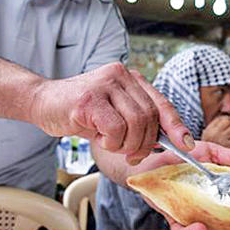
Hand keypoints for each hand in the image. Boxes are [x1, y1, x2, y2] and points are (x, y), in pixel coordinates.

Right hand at [30, 63, 192, 163]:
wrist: (42, 102)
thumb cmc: (78, 111)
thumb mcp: (113, 113)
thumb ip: (136, 120)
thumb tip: (166, 140)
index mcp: (129, 78)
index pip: (161, 102)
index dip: (176, 125)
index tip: (186, 144)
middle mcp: (119, 75)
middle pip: (149, 117)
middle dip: (144, 143)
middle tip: (132, 154)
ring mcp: (104, 84)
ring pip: (135, 123)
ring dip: (125, 144)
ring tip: (111, 144)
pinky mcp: (89, 98)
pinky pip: (114, 128)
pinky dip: (111, 141)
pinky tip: (99, 139)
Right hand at [201, 115, 229, 147]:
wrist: (207, 158)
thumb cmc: (211, 145)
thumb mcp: (208, 133)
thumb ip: (217, 123)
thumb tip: (228, 112)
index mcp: (209, 129)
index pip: (222, 118)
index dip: (227, 119)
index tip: (228, 121)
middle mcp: (214, 134)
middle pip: (228, 121)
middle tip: (229, 130)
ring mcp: (222, 140)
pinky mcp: (229, 146)